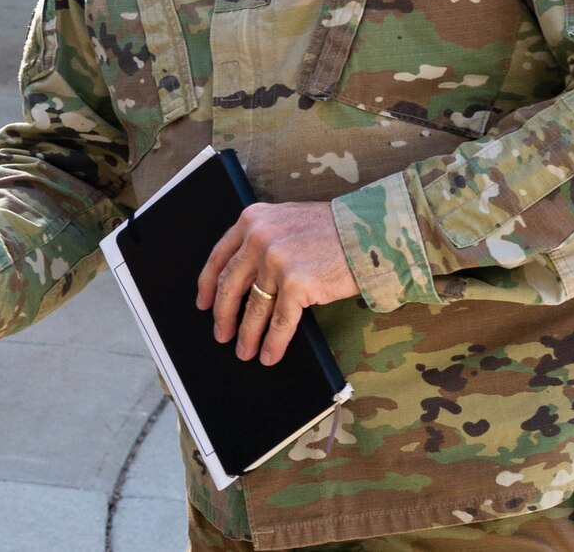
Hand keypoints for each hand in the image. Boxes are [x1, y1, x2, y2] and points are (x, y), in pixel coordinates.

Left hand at [195, 200, 357, 365]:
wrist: (370, 231)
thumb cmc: (334, 228)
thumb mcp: (287, 220)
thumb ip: (263, 238)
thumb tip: (245, 277)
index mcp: (252, 219)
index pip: (219, 256)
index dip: (207, 285)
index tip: (203, 303)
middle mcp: (258, 238)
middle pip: (230, 285)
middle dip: (223, 314)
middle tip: (220, 334)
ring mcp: (275, 261)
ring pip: (254, 307)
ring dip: (247, 334)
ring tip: (243, 351)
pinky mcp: (296, 283)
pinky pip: (280, 321)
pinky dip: (273, 342)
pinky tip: (269, 355)